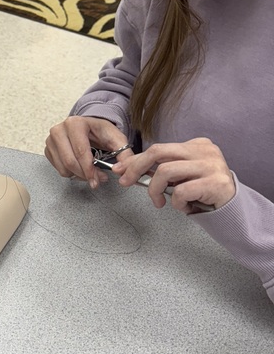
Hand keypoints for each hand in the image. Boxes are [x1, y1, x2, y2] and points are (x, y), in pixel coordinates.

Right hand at [44, 115, 129, 187]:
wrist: (88, 127)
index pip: (80, 151)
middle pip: (70, 161)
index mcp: (75, 123)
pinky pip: (59, 169)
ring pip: (63, 168)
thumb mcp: (116, 138)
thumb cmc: (100, 132)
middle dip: (85, 174)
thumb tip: (121, 170)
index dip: (89, 169)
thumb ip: (124, 154)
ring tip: (91, 172)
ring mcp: (51, 140)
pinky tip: (80, 167)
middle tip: (97, 179)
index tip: (97, 180)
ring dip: (79, 175)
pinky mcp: (48, 149)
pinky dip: (71, 173)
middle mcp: (59, 130)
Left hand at [111, 138, 234, 212]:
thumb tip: (128, 170)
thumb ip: (161, 170)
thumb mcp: (181, 177)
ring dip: (155, 190)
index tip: (121, 170)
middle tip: (127, 182)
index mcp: (196, 145)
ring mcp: (211, 165)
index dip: (136, 159)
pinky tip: (183, 205)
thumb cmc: (204, 192)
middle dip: (136, 167)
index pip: (159, 148)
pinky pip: (181, 191)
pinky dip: (176, 202)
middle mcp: (204, 151)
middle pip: (159, 152)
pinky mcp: (215, 183)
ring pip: (166, 171)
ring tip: (160, 201)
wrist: (233, 207)